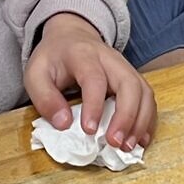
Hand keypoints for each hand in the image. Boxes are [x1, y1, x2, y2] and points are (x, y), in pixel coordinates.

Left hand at [24, 12, 156, 151]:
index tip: (89, 131)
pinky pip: (148, 99)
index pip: (94, 78)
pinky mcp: (133, 78)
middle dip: (126, 116)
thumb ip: (45, 99)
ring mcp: (125, 67)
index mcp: (83, 55)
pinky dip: (147, 121)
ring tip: (128, 147)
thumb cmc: (53, 59)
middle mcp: (110, 59)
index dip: (94, 105)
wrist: (71, 36)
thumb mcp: (36, 74)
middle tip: (115, 143)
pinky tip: (139, 140)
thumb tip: (64, 125)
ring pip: (144, 91)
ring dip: (140, 121)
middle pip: (129, 83)